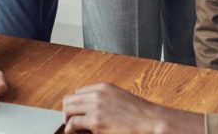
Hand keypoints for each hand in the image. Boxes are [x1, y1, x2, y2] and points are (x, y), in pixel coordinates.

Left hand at [63, 83, 202, 133]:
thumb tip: (93, 109)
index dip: (75, 104)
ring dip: (67, 119)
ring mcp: (96, 106)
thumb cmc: (138, 113)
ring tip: (71, 129)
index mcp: (103, 87)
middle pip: (70, 99)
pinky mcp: (96, 121)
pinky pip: (73, 123)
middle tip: (70, 122)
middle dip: (68, 111)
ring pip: (68, 109)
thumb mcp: (119, 99)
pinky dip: (69, 129)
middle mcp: (97, 94)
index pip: (78, 92)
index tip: (75, 113)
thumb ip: (105, 100)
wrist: (149, 120)